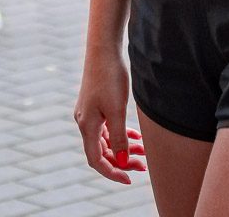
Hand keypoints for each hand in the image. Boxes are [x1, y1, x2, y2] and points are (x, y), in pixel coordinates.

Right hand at [74, 50, 146, 183]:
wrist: (104, 50)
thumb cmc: (109, 78)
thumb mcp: (117, 110)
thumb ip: (119, 139)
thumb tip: (121, 162)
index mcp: (87, 126)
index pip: (96, 160)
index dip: (112, 173)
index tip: (130, 179)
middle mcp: (85, 122)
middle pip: (102, 152)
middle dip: (121, 161)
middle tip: (143, 164)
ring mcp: (90, 113)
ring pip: (106, 140)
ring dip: (123, 148)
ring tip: (143, 151)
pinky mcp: (96, 105)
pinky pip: (107, 128)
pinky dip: (121, 135)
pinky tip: (136, 136)